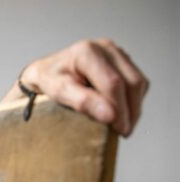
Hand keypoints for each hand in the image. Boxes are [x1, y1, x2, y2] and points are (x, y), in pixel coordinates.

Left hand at [3, 39, 148, 136]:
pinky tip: (121, 114)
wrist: (44, 73)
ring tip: (123, 127)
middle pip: (131, 82)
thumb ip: (83, 102)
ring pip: (138, 82)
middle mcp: (105, 48)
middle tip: (123, 132)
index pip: (113, 83)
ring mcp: (115, 53)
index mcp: (87, 52)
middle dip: (130, 110)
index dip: (119, 109)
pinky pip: (137, 83)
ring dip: (134, 107)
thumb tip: (110, 115)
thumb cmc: (47, 81)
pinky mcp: (121, 61)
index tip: (119, 130)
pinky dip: (133, 100)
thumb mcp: (58, 92)